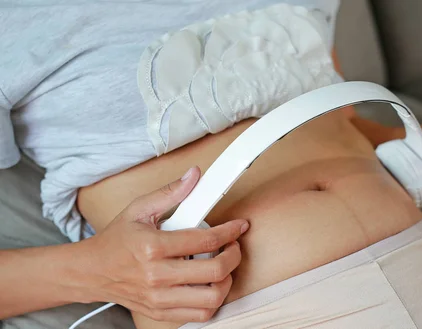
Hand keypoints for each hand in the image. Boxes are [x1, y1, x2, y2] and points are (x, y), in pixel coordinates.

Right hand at [80, 167, 248, 322]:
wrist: (91, 271)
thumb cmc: (116, 240)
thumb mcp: (139, 209)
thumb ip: (171, 192)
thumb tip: (194, 176)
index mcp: (153, 247)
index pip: (205, 240)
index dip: (230, 231)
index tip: (239, 226)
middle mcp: (157, 276)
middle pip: (214, 272)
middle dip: (234, 256)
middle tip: (233, 246)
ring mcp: (159, 298)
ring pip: (211, 299)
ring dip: (226, 281)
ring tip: (223, 267)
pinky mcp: (160, 312)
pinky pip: (199, 315)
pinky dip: (212, 301)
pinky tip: (210, 285)